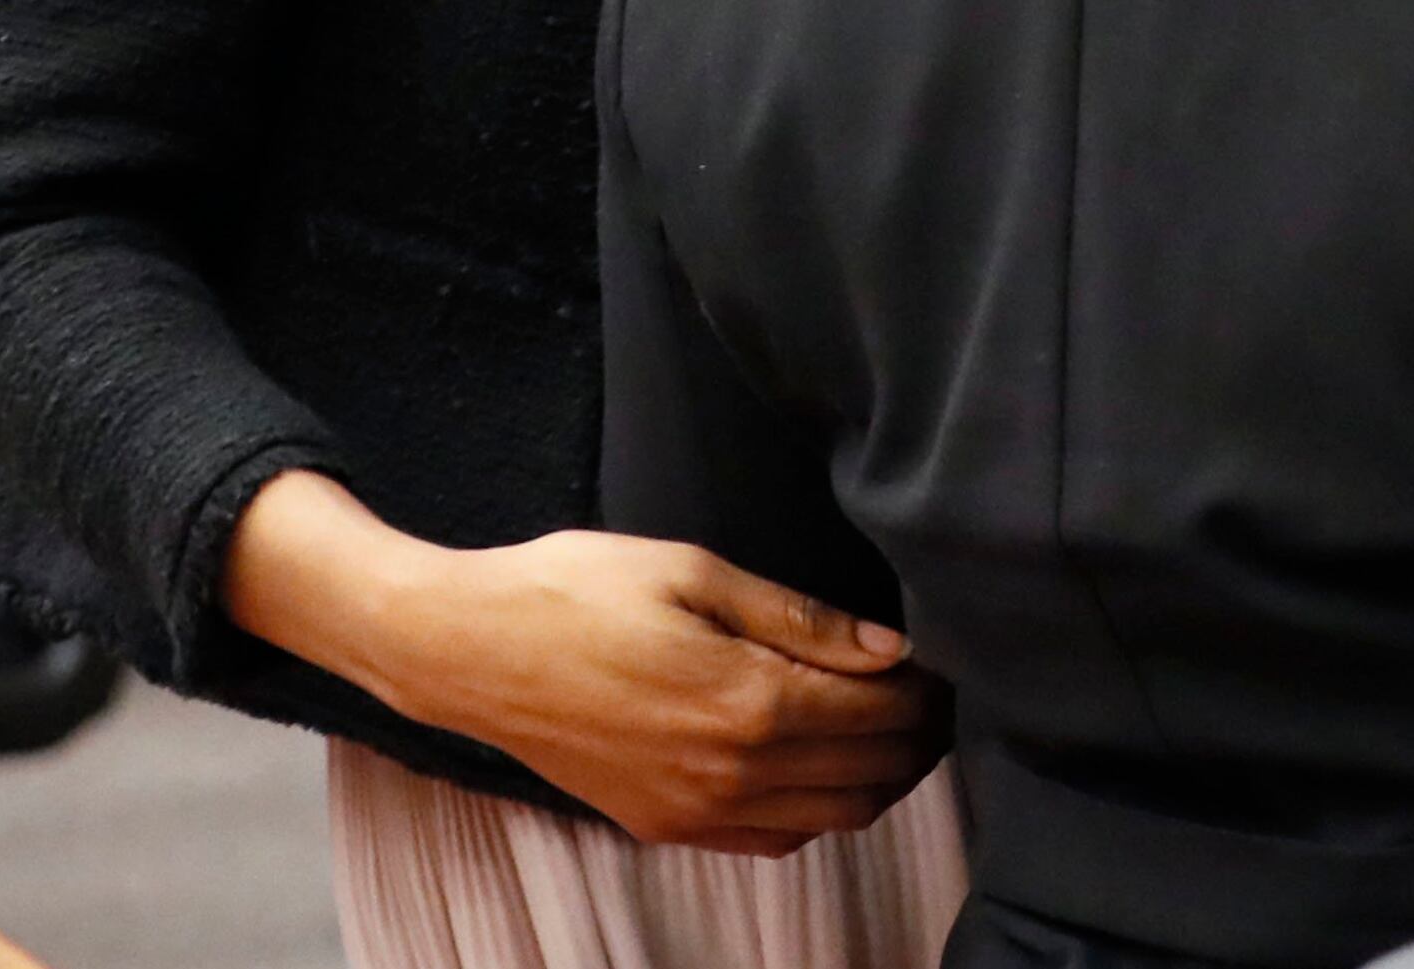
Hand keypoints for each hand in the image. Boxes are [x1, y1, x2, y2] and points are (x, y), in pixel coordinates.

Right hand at [225, 471, 943, 854]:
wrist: (468, 651)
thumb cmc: (576, 591)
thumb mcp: (695, 572)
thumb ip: (802, 619)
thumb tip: (890, 648)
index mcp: (748, 701)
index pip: (883, 716)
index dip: (928, 694)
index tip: (945, 664)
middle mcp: (730, 771)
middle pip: (871, 776)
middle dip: (917, 739)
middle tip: (933, 696)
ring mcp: (695, 809)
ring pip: (832, 820)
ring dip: (876, 780)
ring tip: (890, 727)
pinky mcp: (663, 825)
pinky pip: (772, 841)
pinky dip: (817, 811)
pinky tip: (819, 764)